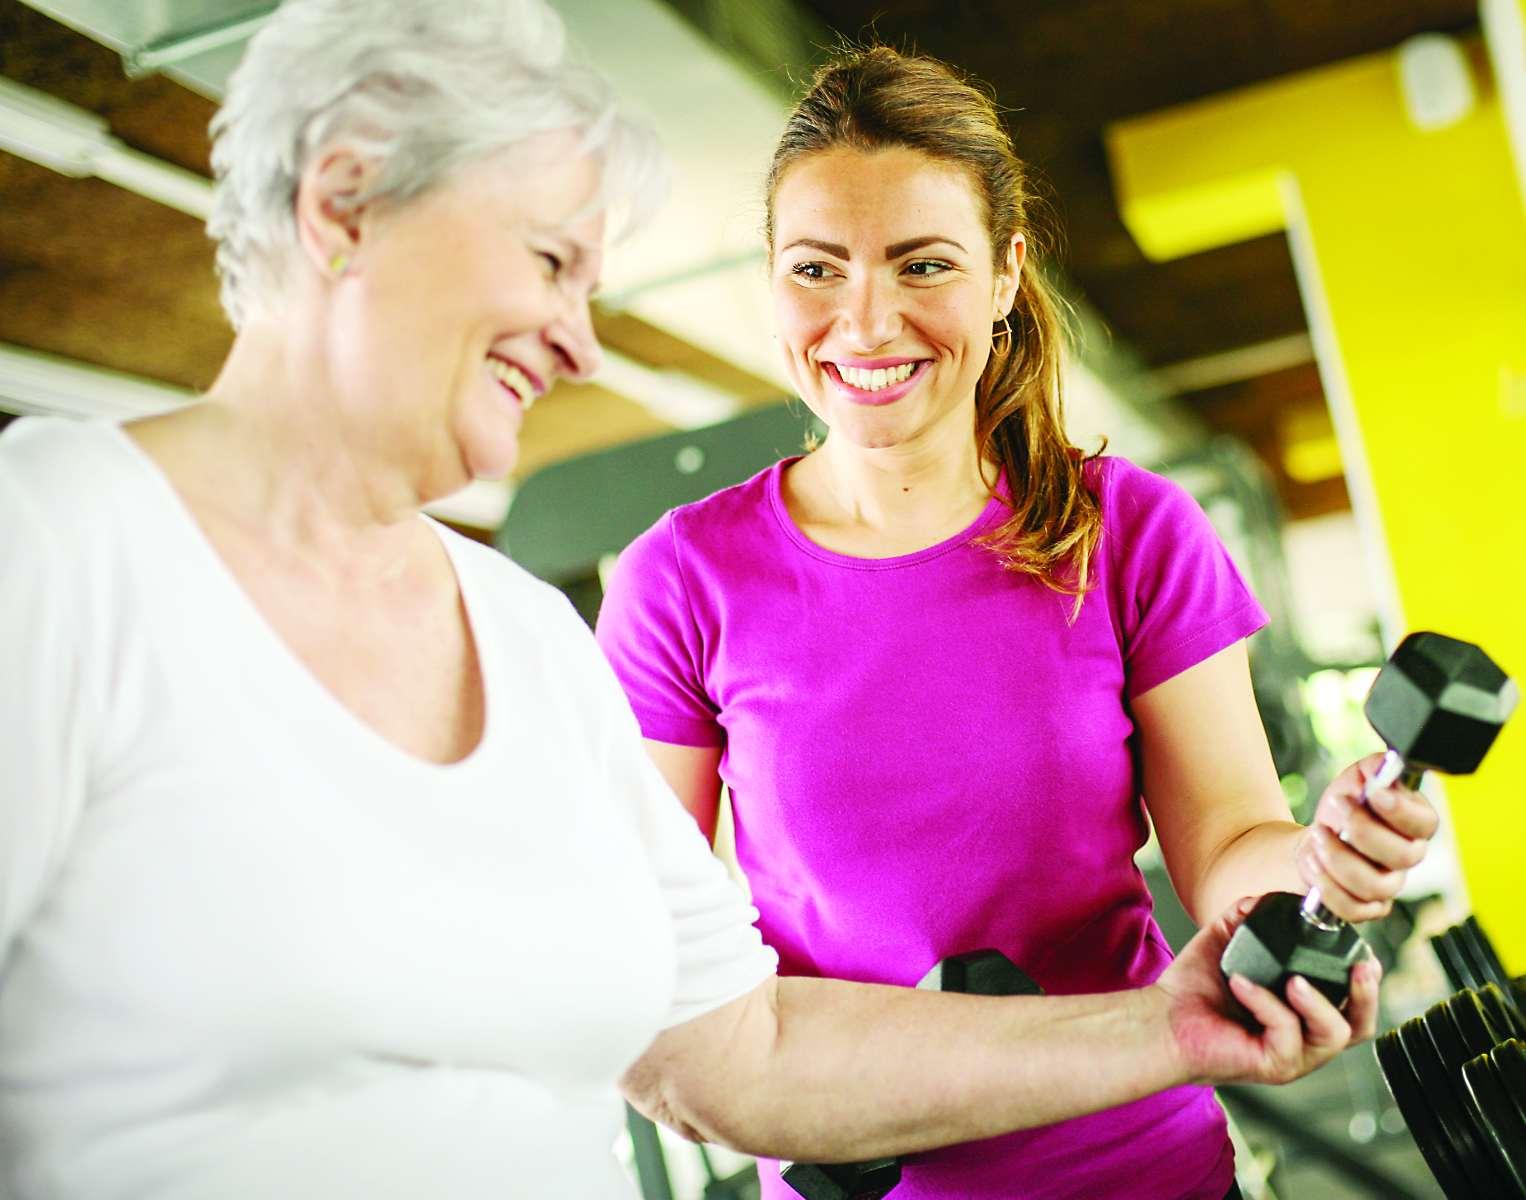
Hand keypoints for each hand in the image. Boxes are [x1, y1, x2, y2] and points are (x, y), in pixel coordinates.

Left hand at [1152, 896, 1380, 1086]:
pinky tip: (1242, 983)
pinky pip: (1286, 1033)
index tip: (1363, 952)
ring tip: (1294, 980)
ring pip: (1334, 1034)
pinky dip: (1267, 1003)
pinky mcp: (1272, 1064)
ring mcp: (1293, 1055)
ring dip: (1318, 1002)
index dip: (1366, 980)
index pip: (1353, 1004)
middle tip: (1361, 966)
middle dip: (1367, 995)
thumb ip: (1246, 918)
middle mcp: (1305, 1038)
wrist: (1162, 1018)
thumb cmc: (1195, 989)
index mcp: (1304, 1013)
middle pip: (1361, 1026)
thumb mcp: (1226, 944)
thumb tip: (1263, 898)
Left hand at [1296, 752, 1438, 922]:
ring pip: (1376, 886)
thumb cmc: (1344, 808)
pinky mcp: (1366, 907)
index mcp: (1413, 825)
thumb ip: (1374, 769)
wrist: (1316, 837)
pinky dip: (1327, 886)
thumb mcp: (1356, 780)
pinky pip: (1353, 909)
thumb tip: (1386, 764)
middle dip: (1363, 830)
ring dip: (1339, 858)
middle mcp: (1407, 857)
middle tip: (1334, 809)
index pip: (1425, 823)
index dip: (1401, 811)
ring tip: (1318, 836)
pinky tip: (1313, 862)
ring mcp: (1388, 886)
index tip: (1373, 793)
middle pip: (1403, 856)